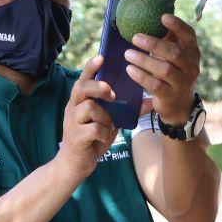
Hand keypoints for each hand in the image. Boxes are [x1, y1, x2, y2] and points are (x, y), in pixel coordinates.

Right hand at [56, 55, 118, 179]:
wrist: (75, 164)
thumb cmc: (93, 138)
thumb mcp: (110, 122)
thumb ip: (124, 111)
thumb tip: (149, 102)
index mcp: (80, 101)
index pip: (83, 78)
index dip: (91, 67)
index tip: (101, 57)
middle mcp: (73, 107)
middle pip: (81, 87)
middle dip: (98, 87)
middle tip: (112, 94)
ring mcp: (72, 122)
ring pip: (89, 107)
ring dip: (104, 116)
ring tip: (108, 125)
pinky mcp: (76, 137)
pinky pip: (93, 129)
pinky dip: (104, 133)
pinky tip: (104, 138)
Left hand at [123, 13, 200, 125]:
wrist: (179, 105)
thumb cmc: (172, 73)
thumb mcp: (174, 57)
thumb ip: (167, 39)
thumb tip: (149, 17)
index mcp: (192, 52)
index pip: (189, 35)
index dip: (177, 25)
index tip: (162, 17)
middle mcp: (191, 67)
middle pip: (174, 53)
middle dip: (153, 44)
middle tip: (135, 37)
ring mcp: (183, 83)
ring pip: (164, 69)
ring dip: (143, 60)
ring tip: (127, 54)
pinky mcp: (171, 96)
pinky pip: (155, 85)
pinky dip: (141, 76)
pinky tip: (130, 69)